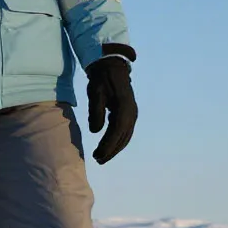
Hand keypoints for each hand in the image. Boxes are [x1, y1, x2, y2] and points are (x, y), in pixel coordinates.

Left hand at [84, 49, 136, 163]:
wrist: (112, 68)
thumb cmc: (101, 79)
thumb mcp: (95, 93)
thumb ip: (95, 112)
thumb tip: (95, 131)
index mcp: (124, 109)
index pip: (116, 132)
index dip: (107, 146)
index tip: (97, 155)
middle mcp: (132, 113)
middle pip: (123, 137)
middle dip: (111, 151)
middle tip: (98, 160)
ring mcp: (132, 114)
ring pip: (125, 136)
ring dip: (115, 148)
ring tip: (102, 157)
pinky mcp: (129, 113)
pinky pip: (125, 131)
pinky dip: (118, 141)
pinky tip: (109, 146)